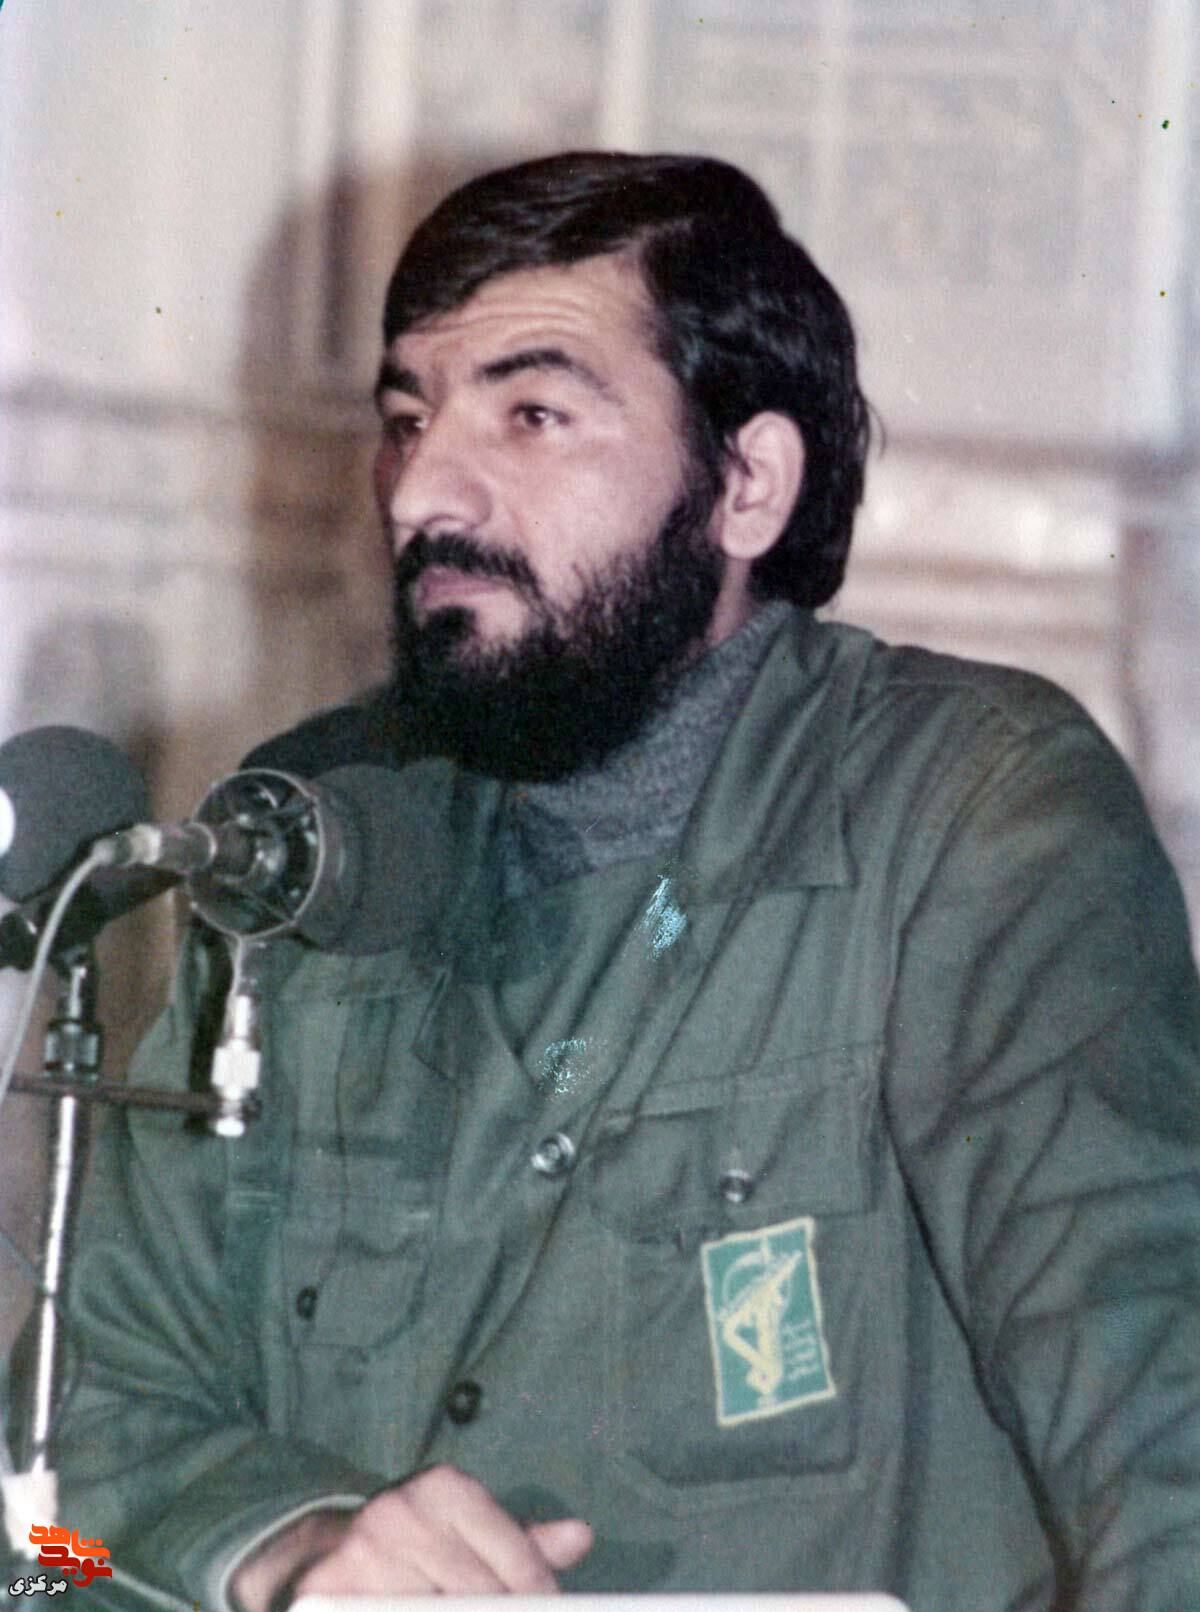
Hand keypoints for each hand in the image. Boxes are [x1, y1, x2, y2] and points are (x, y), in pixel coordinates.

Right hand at [232, 1466, 592, 1607]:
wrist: (315, 1551)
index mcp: (445, 1490)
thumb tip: (581, 1537)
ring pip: (435, 1611)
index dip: (539, 1600)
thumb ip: (521, 1543)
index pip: (517, 1564)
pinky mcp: (324, 1596)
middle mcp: (402, 1513)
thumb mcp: (464, 1528)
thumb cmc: (410, 1545)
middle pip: (481, 1599)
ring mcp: (361, 1557)